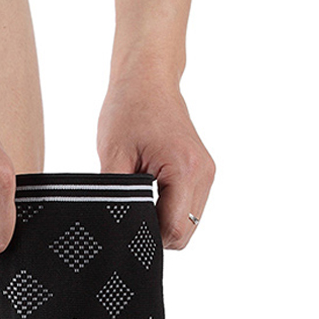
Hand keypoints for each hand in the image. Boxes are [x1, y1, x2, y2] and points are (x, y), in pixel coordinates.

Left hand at [97, 74, 215, 249]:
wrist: (147, 79)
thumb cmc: (129, 110)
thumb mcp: (113, 155)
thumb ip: (115, 195)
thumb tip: (113, 226)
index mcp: (185, 170)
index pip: (174, 230)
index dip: (149, 239)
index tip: (124, 230)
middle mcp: (203, 174)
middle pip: (184, 233)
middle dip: (155, 233)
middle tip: (126, 214)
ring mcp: (206, 173)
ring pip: (187, 223)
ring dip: (161, 221)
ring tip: (136, 199)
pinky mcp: (201, 172)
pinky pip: (187, 208)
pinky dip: (168, 210)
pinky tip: (147, 194)